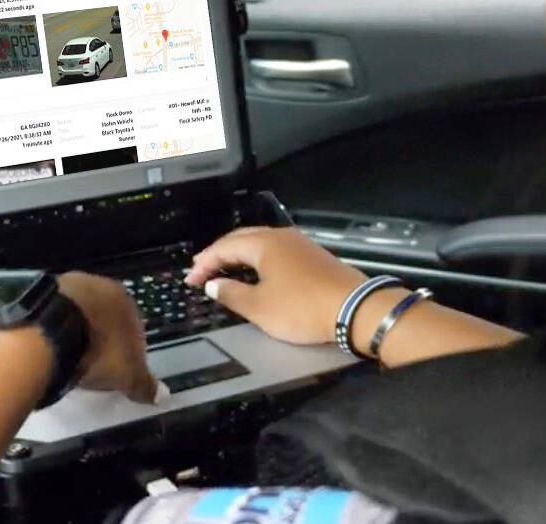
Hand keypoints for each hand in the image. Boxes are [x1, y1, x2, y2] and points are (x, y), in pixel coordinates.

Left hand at [57, 272, 162, 403]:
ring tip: (68, 358)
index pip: (133, 327)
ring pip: (79, 313)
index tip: (117, 371)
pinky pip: (55, 314)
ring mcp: (69, 284)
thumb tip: (162, 396)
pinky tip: (50, 347)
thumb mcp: (127, 374)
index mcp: (125, 299)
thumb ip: (144, 385)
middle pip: (104, 318)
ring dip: (77, 332)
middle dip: (101, 339)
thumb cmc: (99, 350)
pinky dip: (55, 329)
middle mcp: (100, 284)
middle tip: (92, 366)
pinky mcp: (43, 291)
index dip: (127, 352)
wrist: (50, 331)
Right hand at [184, 226, 366, 344]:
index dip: (204, 262)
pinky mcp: (314, 256)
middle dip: (220, 253)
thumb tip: (213, 285)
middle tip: (202, 269)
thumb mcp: (259, 308)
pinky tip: (258, 272)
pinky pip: (277, 250)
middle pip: (242, 238)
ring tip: (225, 269)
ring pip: (261, 242)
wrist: (355, 309)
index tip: (190, 279)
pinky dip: (259, 259)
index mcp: (264, 244)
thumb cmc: (302, 308)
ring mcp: (300, 244)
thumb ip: (231, 295)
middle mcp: (281, 237)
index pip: (224, 246)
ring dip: (240, 254)